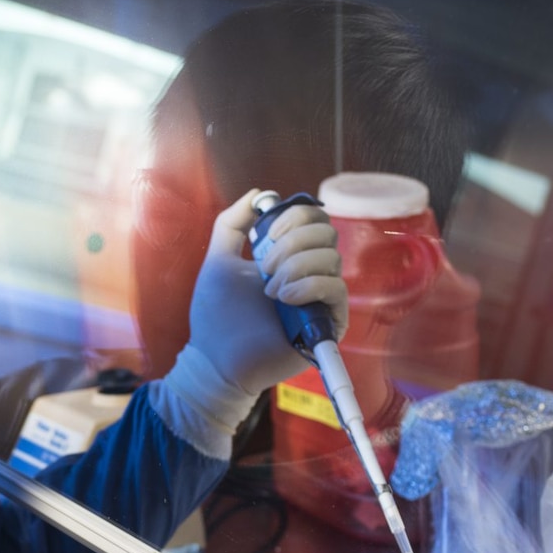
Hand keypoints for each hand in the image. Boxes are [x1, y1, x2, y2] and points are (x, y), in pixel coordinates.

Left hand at [180, 190, 349, 396]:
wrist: (215, 358)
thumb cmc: (216, 315)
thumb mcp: (219, 258)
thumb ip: (232, 224)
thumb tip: (258, 194)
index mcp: (288, 256)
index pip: (314, 219)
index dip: (295, 217)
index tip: (267, 236)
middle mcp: (309, 273)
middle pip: (326, 233)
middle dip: (292, 243)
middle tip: (265, 268)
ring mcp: (320, 298)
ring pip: (331, 258)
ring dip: (296, 267)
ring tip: (270, 292)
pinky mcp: (329, 323)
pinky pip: (336, 289)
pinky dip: (309, 286)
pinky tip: (284, 299)